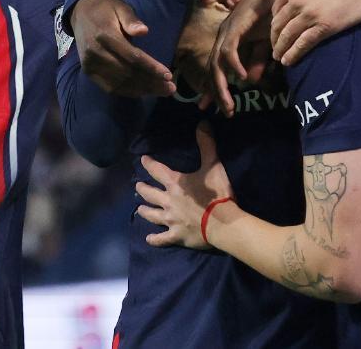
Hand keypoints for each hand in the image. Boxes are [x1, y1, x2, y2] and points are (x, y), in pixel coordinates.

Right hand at [70, 0, 173, 96]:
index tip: (168, 75)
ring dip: (143, 90)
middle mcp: (96, 54)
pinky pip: (110, 87)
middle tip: (171, 88)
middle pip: (128, 73)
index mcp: (105, 36)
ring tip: (162, 91)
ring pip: (120, 84)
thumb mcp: (120, 7)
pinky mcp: (88, 72)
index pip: (132, 57)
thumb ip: (131, 19)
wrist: (80, 12)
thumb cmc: (106, 9)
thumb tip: (144, 31)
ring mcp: (90, 65)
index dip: (151, 68)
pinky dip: (128, 92)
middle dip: (151, 83)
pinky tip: (144, 92)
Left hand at [135, 126, 232, 248]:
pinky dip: (154, 239)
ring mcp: (170, 220)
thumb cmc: (217, 194)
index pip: (157, 171)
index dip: (149, 164)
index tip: (143, 160)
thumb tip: (202, 123)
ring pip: (152, 215)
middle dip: (142, 189)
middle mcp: (168, 201)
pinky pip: (161, 238)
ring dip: (145, 211)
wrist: (223, 223)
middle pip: (149, 194)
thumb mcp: (214, 166)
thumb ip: (207, 144)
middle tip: (137, 187)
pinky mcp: (176, 235)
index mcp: (175, 184)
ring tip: (139, 209)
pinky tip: (148, 239)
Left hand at [203, 0, 283, 115]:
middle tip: (226, 112)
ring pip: (217, 63)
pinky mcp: (235, 26)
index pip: (218, 69)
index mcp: (230, 41)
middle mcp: (224, 37)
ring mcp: (227, 31)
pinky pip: (229, 49)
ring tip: (230, 103)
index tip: (218, 108)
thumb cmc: (272, 11)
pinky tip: (240, 77)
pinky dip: (233, 64)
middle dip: (217, 93)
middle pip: (214, 70)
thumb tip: (250, 81)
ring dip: (222, 85)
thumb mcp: (266, 42)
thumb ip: (258, 60)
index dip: (216, 89)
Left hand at [261, 0, 360, 65]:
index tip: (277, 31)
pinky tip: (289, 61)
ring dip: (281, 49)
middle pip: (278, 25)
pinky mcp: (324, 26)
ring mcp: (310, 15)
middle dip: (275, 39)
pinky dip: (293, 54)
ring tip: (279, 58)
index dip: (275, 22)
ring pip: (288, 36)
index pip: (275, 10)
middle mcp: (296, 1)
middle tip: (276, 48)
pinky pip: (303, 44)